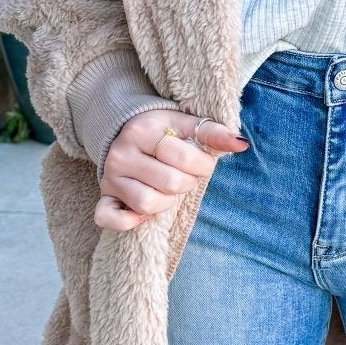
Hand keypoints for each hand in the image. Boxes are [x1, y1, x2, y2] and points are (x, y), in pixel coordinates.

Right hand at [95, 109, 247, 231]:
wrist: (119, 128)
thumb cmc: (159, 130)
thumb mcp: (183, 123)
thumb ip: (212, 133)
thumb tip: (241, 144)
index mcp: (143, 132)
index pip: (184, 159)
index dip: (203, 166)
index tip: (202, 162)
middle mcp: (122, 154)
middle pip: (170, 183)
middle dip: (187, 183)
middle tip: (184, 175)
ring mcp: (110, 177)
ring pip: (148, 203)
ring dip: (166, 202)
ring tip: (167, 189)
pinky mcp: (104, 196)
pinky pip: (109, 218)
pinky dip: (129, 221)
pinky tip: (142, 212)